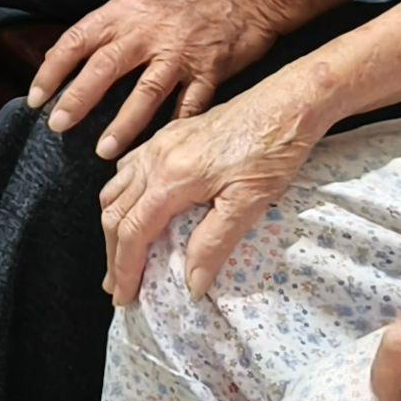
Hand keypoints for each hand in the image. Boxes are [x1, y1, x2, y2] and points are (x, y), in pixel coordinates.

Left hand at [34, 0, 286, 152]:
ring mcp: (181, 51)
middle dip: (77, 99)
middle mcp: (150, 30)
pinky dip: (175, 128)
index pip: (77, 40)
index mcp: (127, 9)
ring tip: (104, 152)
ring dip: (123, 124)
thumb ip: (118, 22)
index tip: (35, 98)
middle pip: (104, 67)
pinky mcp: (211, 69)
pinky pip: (190, 105)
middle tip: (57, 127)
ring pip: (145, 92)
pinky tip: (162, 149)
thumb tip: (86, 50)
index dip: (52, 70)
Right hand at [98, 76, 334, 304]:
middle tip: (117, 286)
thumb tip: (190, 286)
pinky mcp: (171, 135)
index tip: (123, 297)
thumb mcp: (249, 203)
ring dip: (113, 225)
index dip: (123, 268)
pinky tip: (135, 207)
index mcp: (171, 178)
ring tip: (120, 254)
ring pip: (115, 188)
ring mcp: (160, 143)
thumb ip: (213, 245)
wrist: (289, 102)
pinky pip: (129, 168)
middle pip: (115, 212)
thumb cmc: (273, 151)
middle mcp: (155, 158)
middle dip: (112, 253)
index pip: (132, 231)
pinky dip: (122, 195)